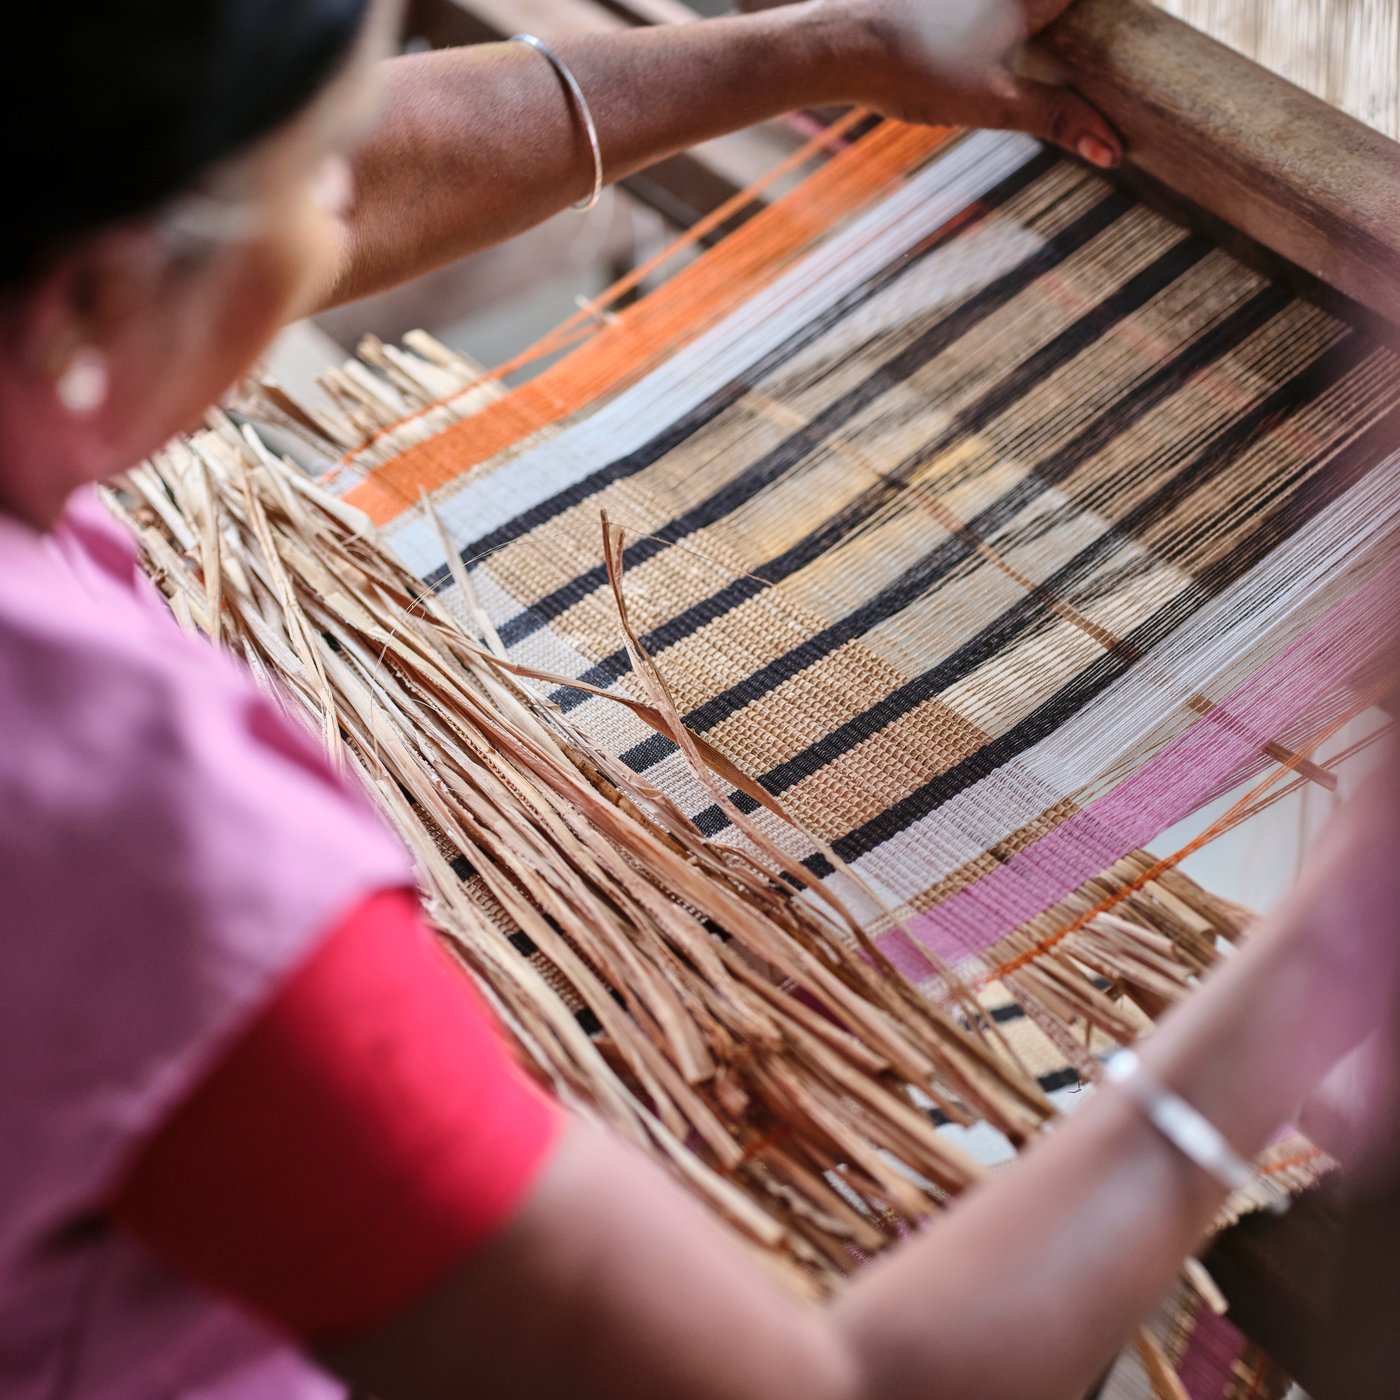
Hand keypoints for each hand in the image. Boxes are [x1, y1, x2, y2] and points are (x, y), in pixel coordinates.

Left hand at [776, 0, 1123, 167]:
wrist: (840, 45)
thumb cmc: (913, 69)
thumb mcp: (993, 104)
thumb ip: (1058, 119)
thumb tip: (1112, 150)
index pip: (1098, 5)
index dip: (1121, 23)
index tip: (1137, 45)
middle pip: (1062, 10)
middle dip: (1079, 28)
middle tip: (1103, 68)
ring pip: (1030, 12)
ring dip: (1047, 29)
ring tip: (1061, 63)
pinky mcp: (950, 3)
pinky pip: (996, 13)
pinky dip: (1009, 23)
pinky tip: (984, 51)